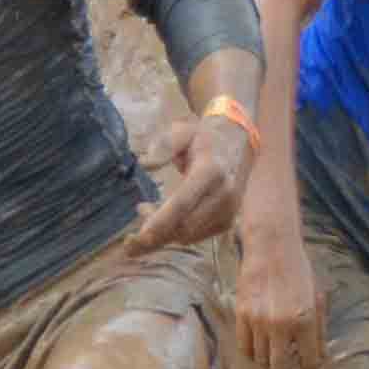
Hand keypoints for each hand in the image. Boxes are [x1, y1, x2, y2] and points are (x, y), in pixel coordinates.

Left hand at [125, 109, 252, 254]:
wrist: (236, 145)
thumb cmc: (202, 138)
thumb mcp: (182, 131)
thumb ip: (164, 146)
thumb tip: (144, 163)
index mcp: (210, 171)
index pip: (183, 202)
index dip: (162, 220)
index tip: (141, 235)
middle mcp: (224, 194)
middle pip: (185, 225)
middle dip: (155, 233)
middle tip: (132, 222)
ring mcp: (228, 210)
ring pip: (188, 235)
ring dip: (161, 232)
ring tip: (145, 208)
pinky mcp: (227, 221)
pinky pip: (195, 237)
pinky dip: (174, 233)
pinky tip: (162, 216)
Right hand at [235, 216, 322, 368]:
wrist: (271, 248)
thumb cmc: (300, 271)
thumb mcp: (318, 299)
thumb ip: (319, 330)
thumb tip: (319, 356)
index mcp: (304, 320)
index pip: (308, 360)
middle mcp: (280, 324)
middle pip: (280, 367)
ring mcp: (257, 321)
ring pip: (260, 359)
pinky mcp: (241, 315)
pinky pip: (244, 346)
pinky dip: (251, 356)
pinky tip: (258, 357)